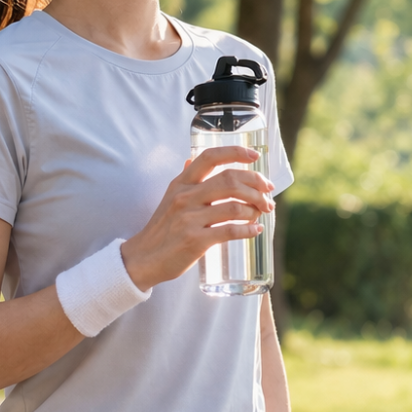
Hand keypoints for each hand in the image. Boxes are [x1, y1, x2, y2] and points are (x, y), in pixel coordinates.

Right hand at [120, 146, 273, 291]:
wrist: (143, 259)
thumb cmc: (161, 229)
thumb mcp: (169, 197)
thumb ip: (185, 180)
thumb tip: (193, 160)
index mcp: (181, 183)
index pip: (210, 157)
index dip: (235, 152)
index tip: (255, 156)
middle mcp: (185, 197)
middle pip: (230, 180)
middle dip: (256, 185)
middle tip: (268, 195)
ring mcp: (190, 219)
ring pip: (234, 207)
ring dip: (255, 209)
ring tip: (262, 213)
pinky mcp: (195, 241)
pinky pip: (230, 231)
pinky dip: (248, 230)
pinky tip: (255, 230)